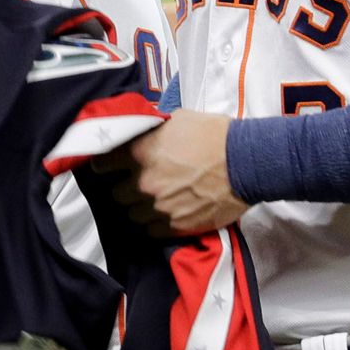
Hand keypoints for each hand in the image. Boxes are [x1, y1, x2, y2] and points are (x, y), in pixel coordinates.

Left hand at [94, 110, 247, 236]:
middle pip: (117, 193)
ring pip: (132, 214)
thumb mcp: (178, 119)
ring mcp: (159, 207)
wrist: (246, 162)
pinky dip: (155, 224)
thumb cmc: (215, 135)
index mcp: (141, 152)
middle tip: (138, 182)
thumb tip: (139, 131)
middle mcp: (144, 182)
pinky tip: (165, 213)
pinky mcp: (176, 226)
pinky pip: (151, 231)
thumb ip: (152, 129)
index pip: (102, 164)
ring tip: (154, 200)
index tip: (108, 166)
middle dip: (126, 187)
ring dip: (140, 208)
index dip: (104, 165)